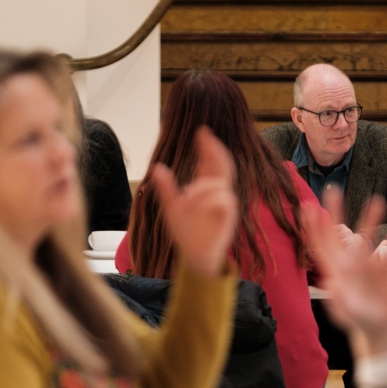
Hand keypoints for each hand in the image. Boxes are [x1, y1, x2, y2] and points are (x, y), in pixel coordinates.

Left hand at [150, 127, 237, 276]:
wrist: (194, 256)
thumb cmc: (185, 232)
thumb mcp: (171, 208)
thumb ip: (166, 188)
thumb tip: (157, 167)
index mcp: (204, 188)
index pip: (209, 162)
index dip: (207, 146)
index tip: (202, 132)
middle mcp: (218, 193)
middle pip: (222, 166)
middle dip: (214, 151)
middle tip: (206, 138)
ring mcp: (225, 204)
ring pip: (220, 184)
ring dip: (205, 186)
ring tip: (189, 197)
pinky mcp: (229, 216)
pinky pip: (223, 201)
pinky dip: (212, 200)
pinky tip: (198, 204)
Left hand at [303, 192, 386, 357]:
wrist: (376, 332)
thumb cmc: (357, 323)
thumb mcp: (346, 313)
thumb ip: (339, 300)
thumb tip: (331, 284)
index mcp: (336, 272)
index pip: (321, 245)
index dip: (313, 227)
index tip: (307, 208)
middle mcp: (349, 264)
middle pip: (340, 233)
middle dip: (335, 212)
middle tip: (333, 189)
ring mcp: (366, 265)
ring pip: (367, 236)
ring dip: (370, 218)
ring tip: (377, 200)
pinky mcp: (383, 271)